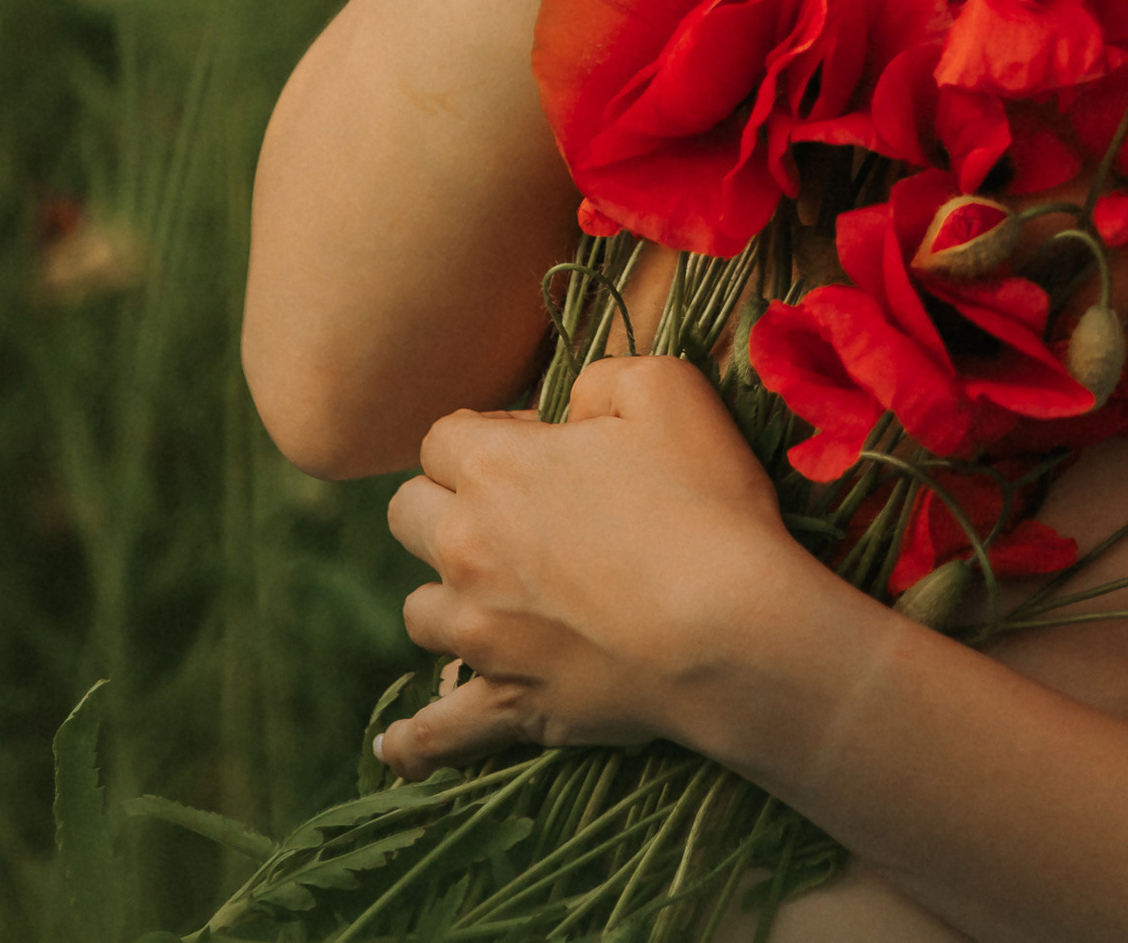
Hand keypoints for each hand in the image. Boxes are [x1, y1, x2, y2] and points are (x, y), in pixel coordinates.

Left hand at [378, 355, 814, 774]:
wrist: (730, 629)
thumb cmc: (703, 501)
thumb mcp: (666, 389)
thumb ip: (598, 380)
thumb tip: (571, 407)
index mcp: (493, 468)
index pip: (441, 437)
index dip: (489, 434)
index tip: (541, 449)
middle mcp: (465, 549)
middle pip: (407, 515)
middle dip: (445, 504)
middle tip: (513, 516)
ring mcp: (481, 635)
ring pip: (419, 613)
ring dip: (447, 597)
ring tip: (492, 600)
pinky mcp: (510, 704)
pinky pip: (436, 733)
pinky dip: (415, 741)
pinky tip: (397, 747)